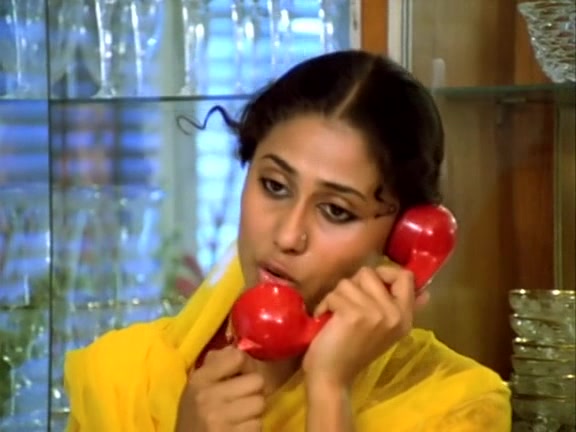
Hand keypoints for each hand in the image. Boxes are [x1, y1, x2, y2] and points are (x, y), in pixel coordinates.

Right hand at [175, 346, 264, 431]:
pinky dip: (251, 429)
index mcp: (200, 380)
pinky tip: (239, 430)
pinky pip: (258, 425)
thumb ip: (215, 365)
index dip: (246, 365)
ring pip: (260, 404)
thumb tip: (237, 348)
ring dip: (254, 411)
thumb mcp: (196, 388)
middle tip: (243, 400)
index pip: (237, 357)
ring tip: (240, 416)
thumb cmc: (195, 416)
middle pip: (257, 381)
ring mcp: (220, 420)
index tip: (241, 375)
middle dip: (253, 391)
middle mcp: (209, 397)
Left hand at [302, 265, 419, 388]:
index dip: (384, 272)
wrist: (333, 377)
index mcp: (405, 317)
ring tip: (337, 316)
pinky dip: (325, 305)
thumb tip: (427, 293)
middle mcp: (395, 314)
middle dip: (353, 285)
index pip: (405, 276)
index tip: (369, 286)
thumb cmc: (355, 351)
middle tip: (348, 306)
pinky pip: (334, 294)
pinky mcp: (354, 314)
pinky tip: (327, 319)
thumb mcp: (385, 330)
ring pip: (348, 282)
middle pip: (370, 273)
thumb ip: (402, 309)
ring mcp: (376, 314)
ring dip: (336, 296)